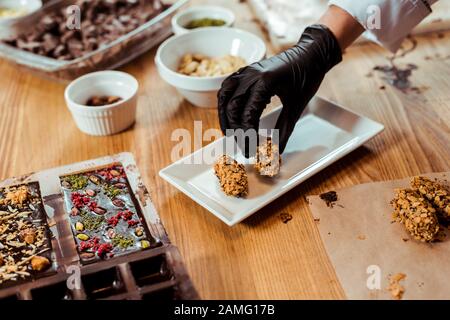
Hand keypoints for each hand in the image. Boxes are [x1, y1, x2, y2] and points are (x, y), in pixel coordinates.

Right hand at [218, 24, 342, 155]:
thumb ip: (285, 130)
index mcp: (265, 82)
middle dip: (235, 130)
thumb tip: (276, 151)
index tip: (252, 149)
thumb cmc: (307, 77)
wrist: (310, 54)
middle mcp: (251, 75)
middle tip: (243, 147)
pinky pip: (227, 87)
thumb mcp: (297, 106)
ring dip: (225, 118)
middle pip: (232, 107)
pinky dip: (225, 103)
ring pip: (224, 97)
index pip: (247, 114)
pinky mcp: (245, 71)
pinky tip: (230, 116)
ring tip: (230, 134)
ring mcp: (246, 71)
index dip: (247, 135)